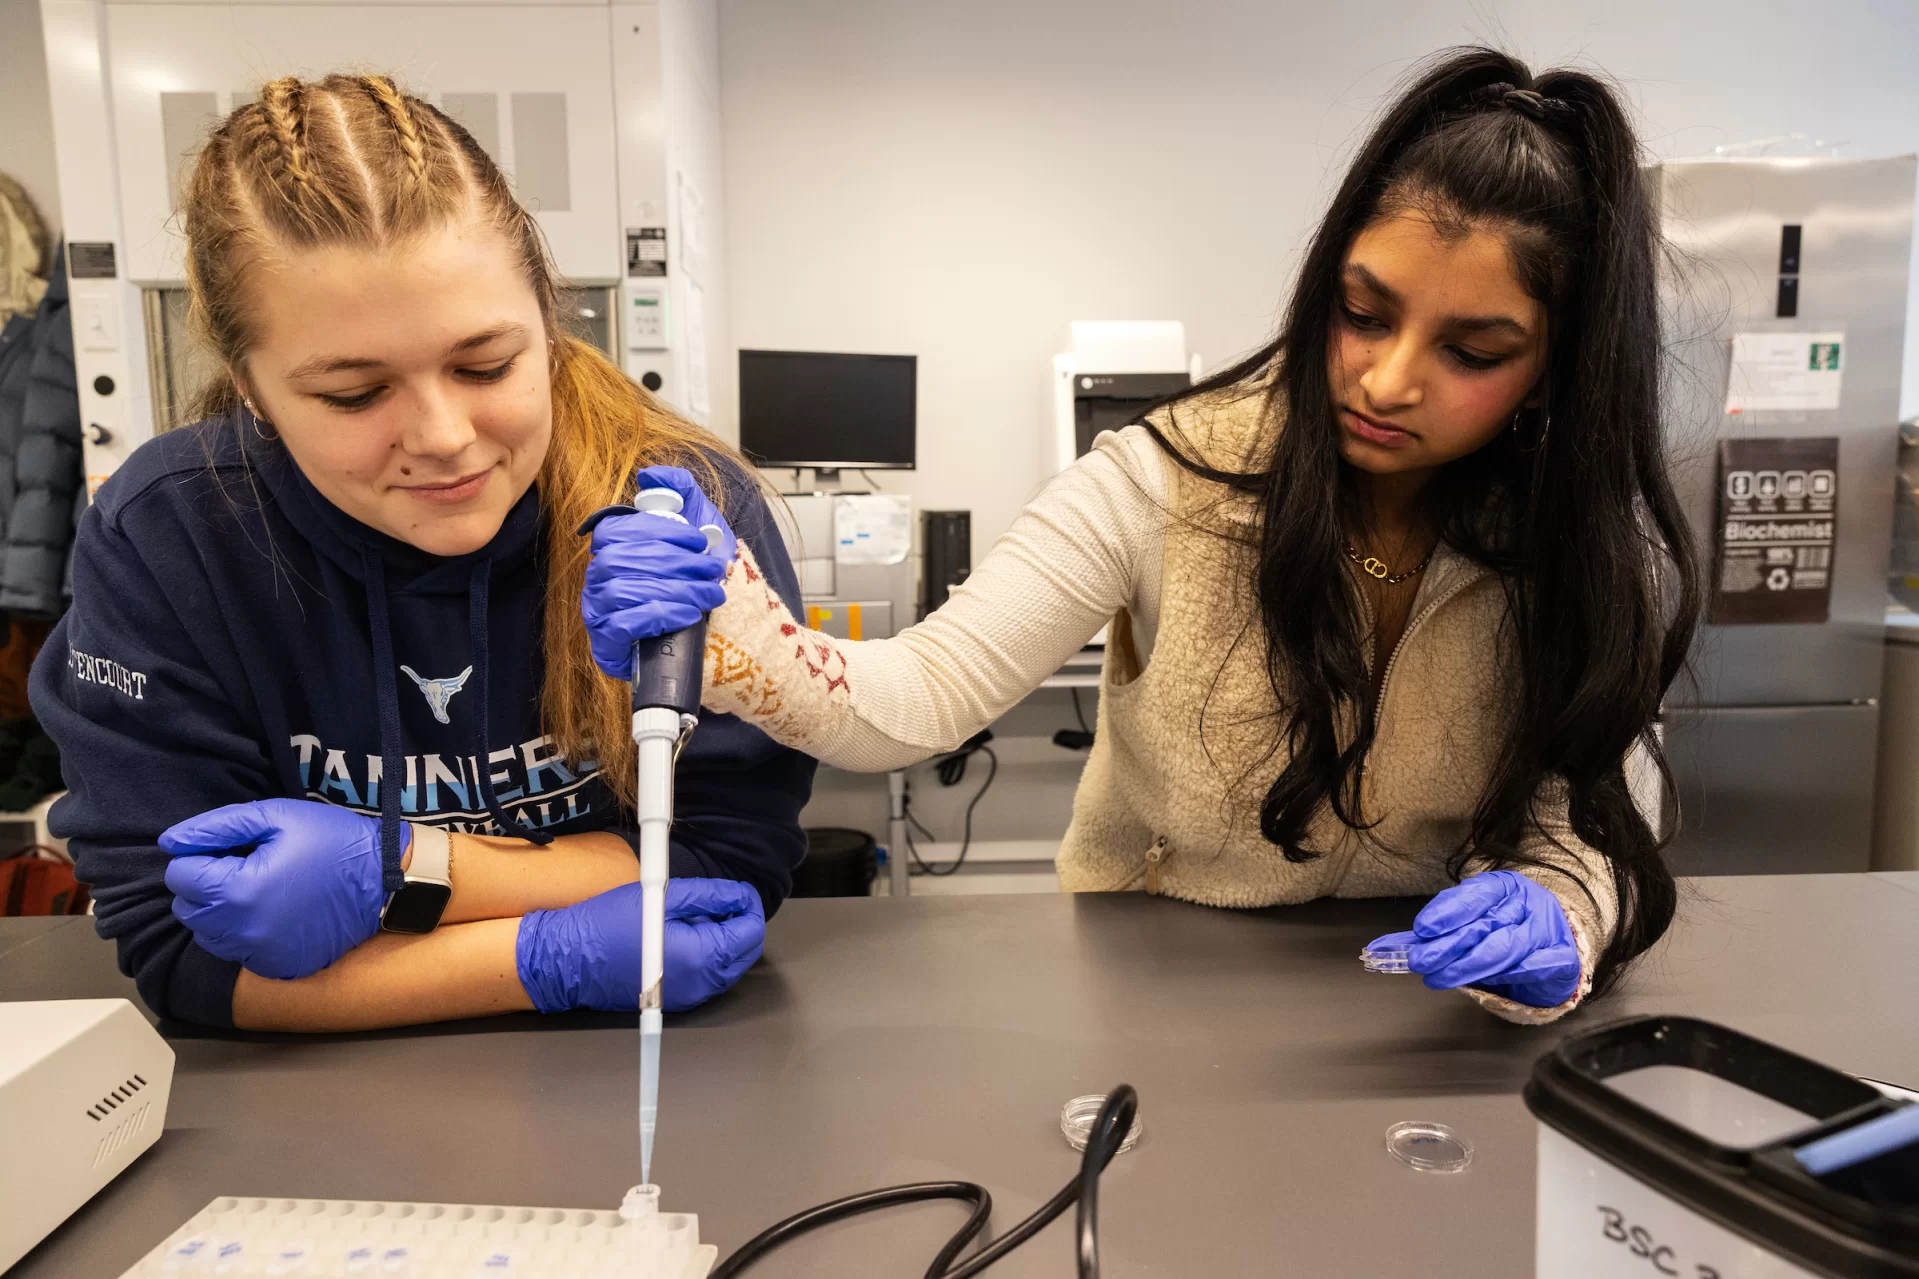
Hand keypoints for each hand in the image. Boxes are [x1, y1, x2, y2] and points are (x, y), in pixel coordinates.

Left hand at [161, 799, 392, 980]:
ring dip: (221, 911)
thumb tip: (170, 842)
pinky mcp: (277, 967)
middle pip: (188, 908)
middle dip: (206, 885)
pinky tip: (275, 913)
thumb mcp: (277, 816)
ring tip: (258, 890)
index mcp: (238, 891)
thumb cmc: (331, 841)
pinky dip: (245, 934)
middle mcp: (242, 932)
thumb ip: (217, 827)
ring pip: (208, 934)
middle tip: (245, 867)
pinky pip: (238, 953)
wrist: (385, 880)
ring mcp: (260, 955)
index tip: (234, 849)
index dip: (202, 856)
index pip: (180, 876)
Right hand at [515, 877, 764, 1012]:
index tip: (737, 892)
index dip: (749, 906)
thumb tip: (740, 896)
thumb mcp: (664, 897)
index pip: (751, 932)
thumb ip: (711, 896)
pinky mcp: (678, 1001)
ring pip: (729, 966)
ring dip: (723, 940)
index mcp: (702, 956)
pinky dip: (707, 956)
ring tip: (693, 917)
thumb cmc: (610, 925)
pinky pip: (708, 978)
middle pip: (746, 953)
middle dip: (740, 924)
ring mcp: (691, 997)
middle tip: (717, 901)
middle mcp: (702, 984)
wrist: (571, 961)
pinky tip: (682, 937)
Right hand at [581, 466, 737, 680]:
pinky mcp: (606, 644)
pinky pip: (623, 624)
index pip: (617, 530)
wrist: (710, 633)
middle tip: (713, 570)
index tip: (698, 541)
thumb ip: (679, 492)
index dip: (658, 532)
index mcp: (611, 547)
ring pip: (623, 591)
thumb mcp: (697, 528)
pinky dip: (660, 615)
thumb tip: (650, 474)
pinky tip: (689, 614)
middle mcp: (596, 576)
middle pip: (620, 560)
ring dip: (675, 590)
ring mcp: (597, 612)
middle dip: (674, 564)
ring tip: (710, 594)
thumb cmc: (696, 576)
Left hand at [1366, 870, 1580, 1007]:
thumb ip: (1433, 933)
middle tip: (1419, 961)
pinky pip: (1530, 968)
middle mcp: (1527, 903)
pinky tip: (1480, 981)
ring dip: (1467, 965)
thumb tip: (1382, 947)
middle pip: (1482, 924)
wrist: (1556, 945)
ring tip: (1438, 977)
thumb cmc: (1506, 929)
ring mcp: (1547, 928)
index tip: (1421, 929)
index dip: (1447, 912)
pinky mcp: (1561, 958)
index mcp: (1504, 886)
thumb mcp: (1472, 921)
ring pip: (1504, 947)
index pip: (1473, 895)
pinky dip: (1504, 976)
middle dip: (1447, 945)